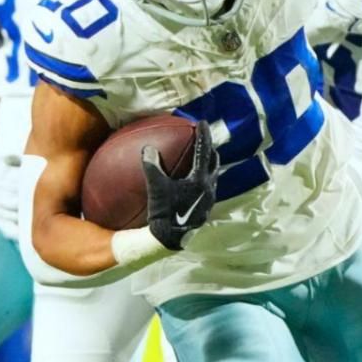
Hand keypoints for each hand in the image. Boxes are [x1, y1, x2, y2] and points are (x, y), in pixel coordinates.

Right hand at [142, 120, 218, 250]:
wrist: (170, 238)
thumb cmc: (164, 212)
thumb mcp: (156, 187)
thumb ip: (152, 166)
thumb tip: (148, 148)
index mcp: (200, 179)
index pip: (204, 151)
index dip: (204, 135)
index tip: (202, 123)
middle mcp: (209, 188)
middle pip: (214, 162)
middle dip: (210, 149)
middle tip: (203, 140)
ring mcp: (209, 200)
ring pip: (213, 176)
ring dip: (208, 165)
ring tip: (201, 158)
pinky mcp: (205, 209)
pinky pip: (208, 187)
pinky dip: (203, 178)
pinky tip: (193, 181)